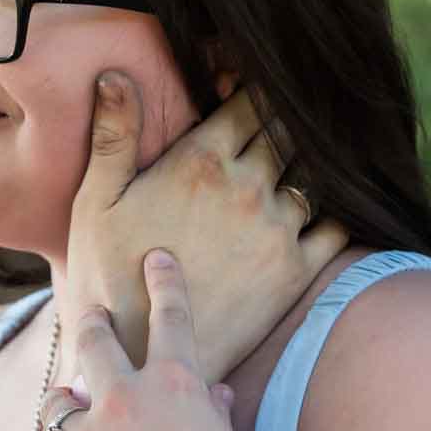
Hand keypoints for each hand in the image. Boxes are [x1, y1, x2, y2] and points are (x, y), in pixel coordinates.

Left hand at [15, 252, 271, 430]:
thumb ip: (213, 417)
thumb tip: (216, 395)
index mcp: (178, 386)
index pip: (171, 317)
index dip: (163, 282)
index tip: (154, 258)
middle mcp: (126, 401)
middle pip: (94, 342)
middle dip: (90, 323)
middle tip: (89, 315)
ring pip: (56, 405)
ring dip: (63, 409)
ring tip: (67, 415)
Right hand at [63, 72, 346, 379]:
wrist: (140, 355)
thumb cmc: (106, 277)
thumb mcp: (94, 203)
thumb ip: (113, 136)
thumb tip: (116, 75)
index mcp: (200, 160)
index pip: (248, 100)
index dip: (253, 86)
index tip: (251, 85)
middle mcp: (248, 187)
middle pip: (286, 131)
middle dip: (284, 118)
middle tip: (284, 112)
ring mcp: (277, 229)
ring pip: (313, 174)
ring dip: (310, 161)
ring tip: (306, 155)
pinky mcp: (297, 271)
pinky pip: (336, 226)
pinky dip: (336, 209)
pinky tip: (324, 206)